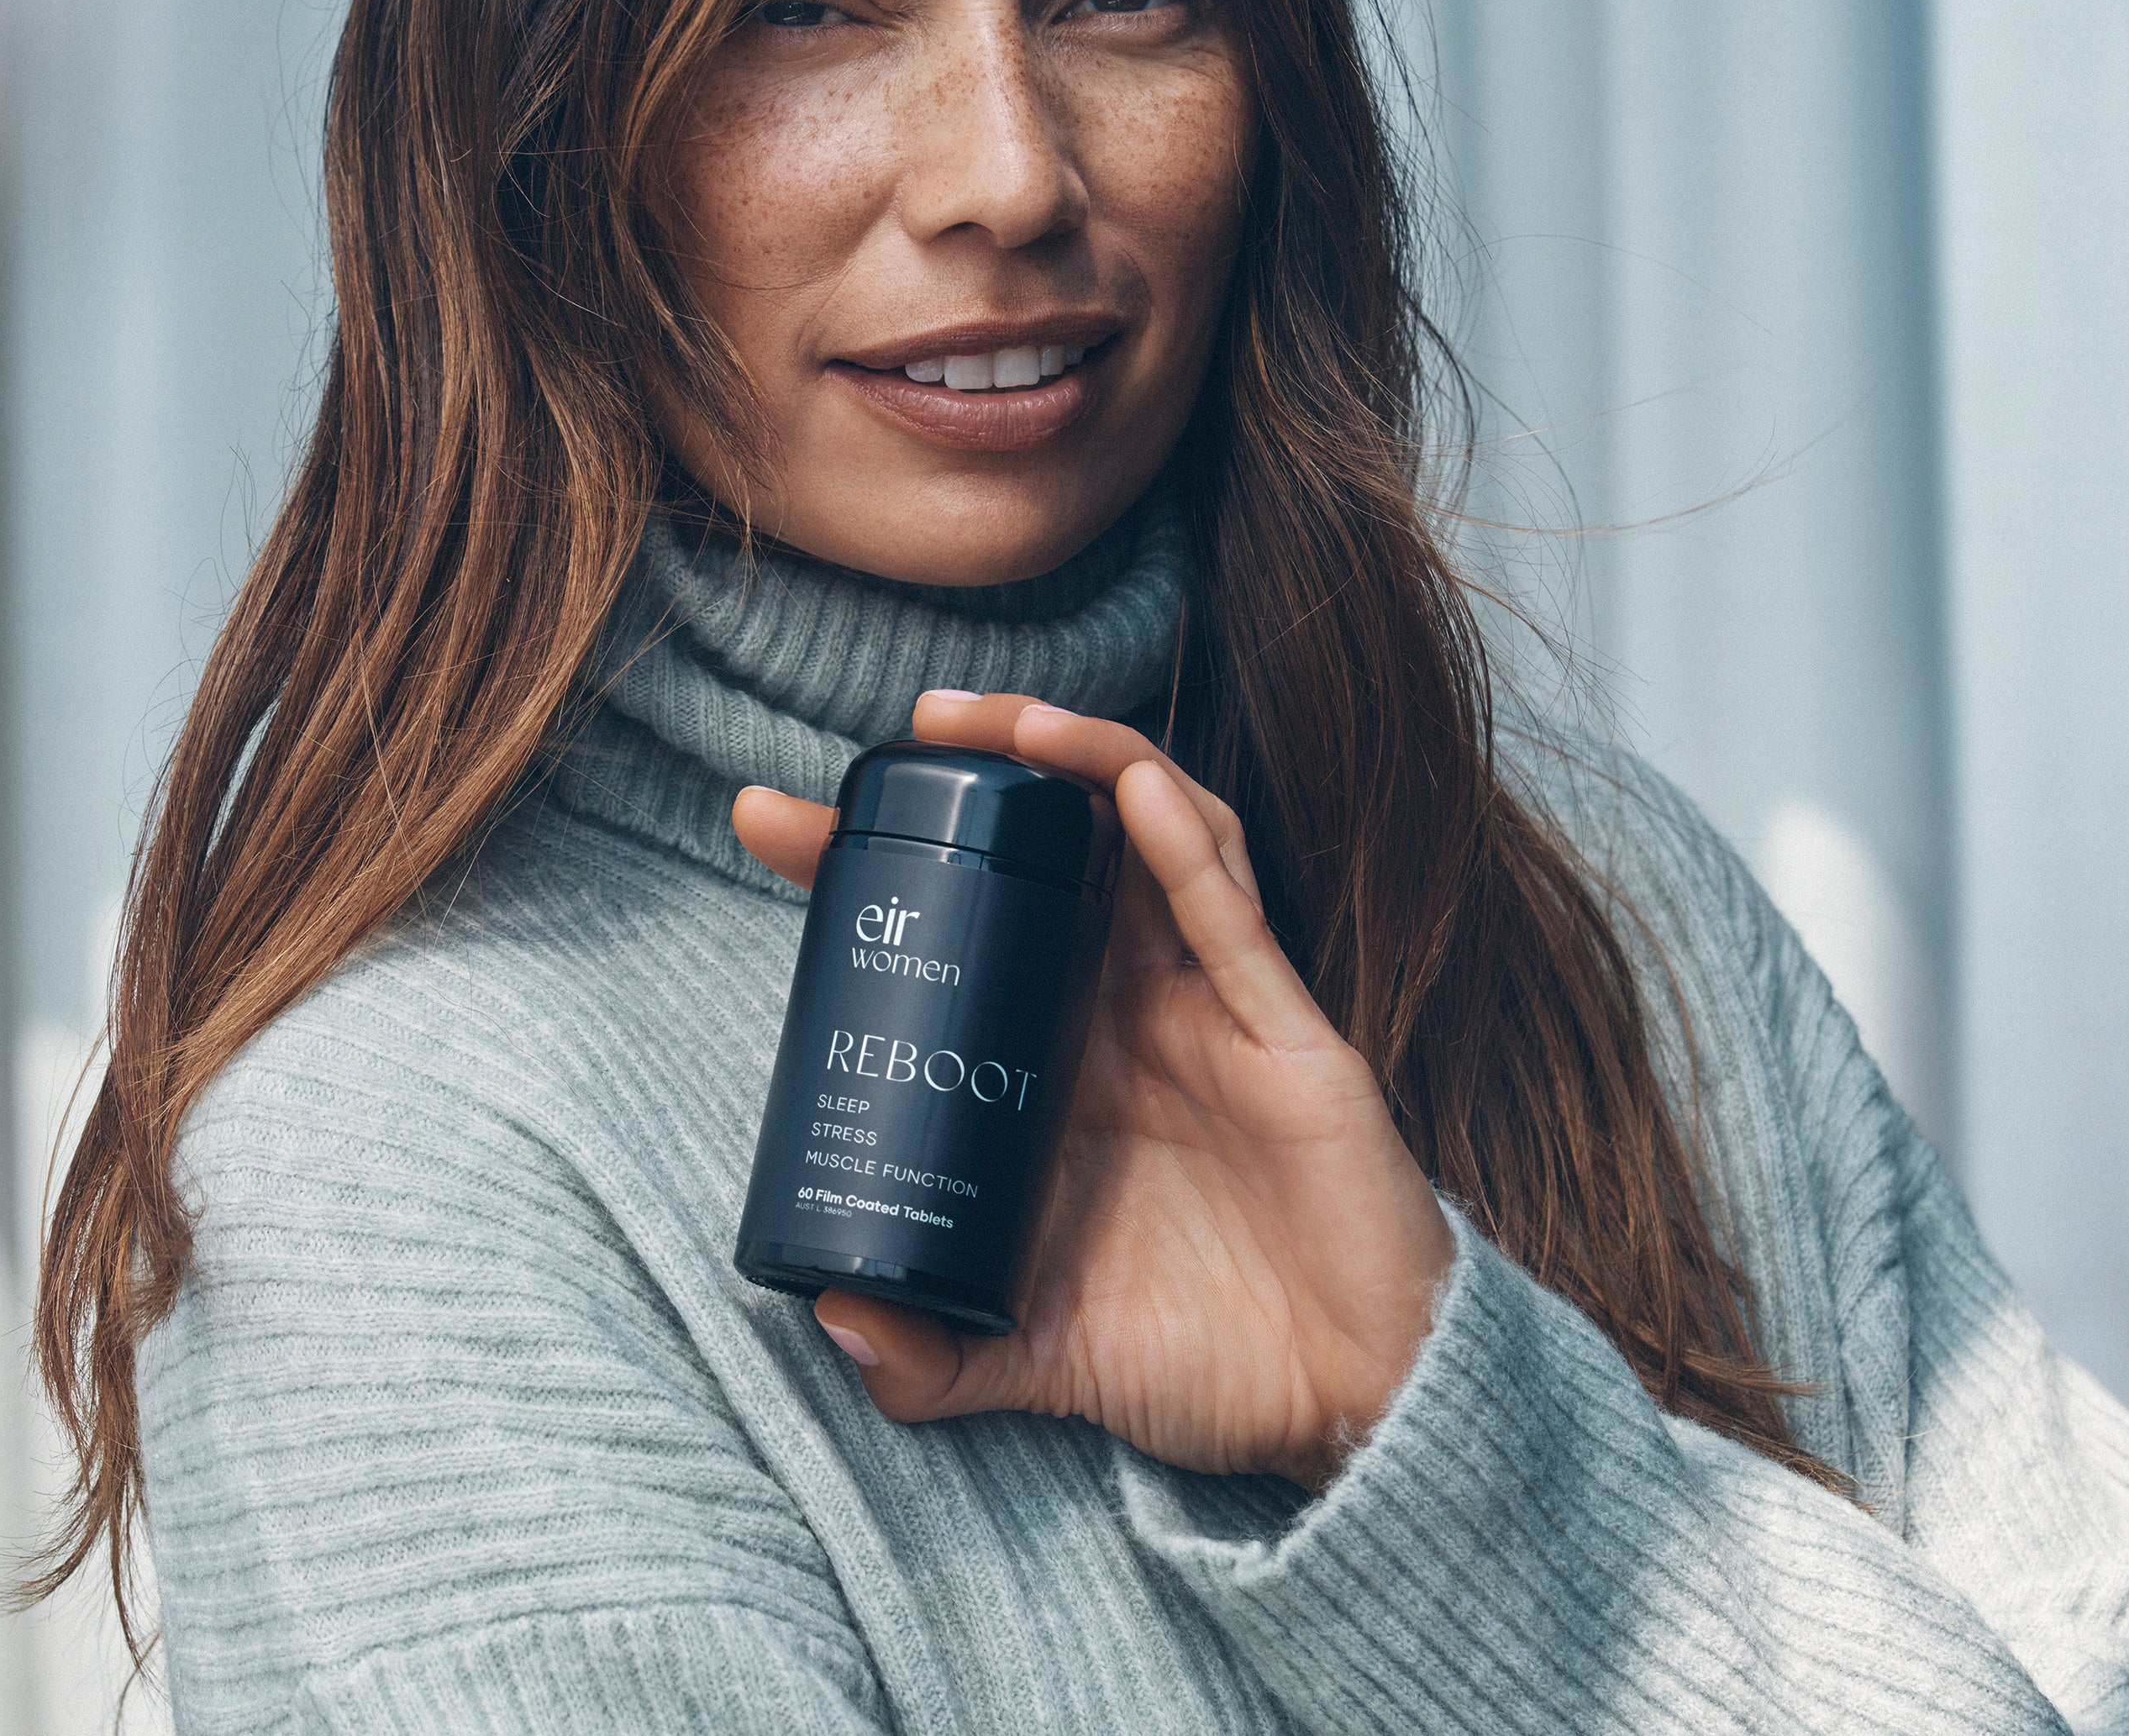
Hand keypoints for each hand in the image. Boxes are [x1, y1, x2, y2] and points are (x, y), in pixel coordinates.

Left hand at [732, 692, 1453, 1485]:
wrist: (1357, 1407)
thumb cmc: (1208, 1363)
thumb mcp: (1040, 1359)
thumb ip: (936, 1360)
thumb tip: (831, 1317)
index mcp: (1063, 1063)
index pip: (962, 926)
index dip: (875, 864)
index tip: (771, 824)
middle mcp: (1133, 1014)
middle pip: (1052, 850)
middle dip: (982, 772)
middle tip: (903, 732)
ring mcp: (1213, 1011)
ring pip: (1153, 837)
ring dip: (1085, 761)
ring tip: (1013, 721)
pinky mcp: (1287, 1035)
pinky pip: (1231, 916)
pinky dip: (1181, 845)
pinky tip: (1129, 791)